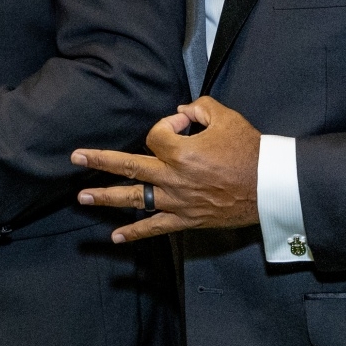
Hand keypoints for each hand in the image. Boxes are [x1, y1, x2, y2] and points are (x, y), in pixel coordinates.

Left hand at [72, 96, 260, 242]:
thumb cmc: (249, 150)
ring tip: (82, 198)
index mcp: (181, 152)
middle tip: (75, 158)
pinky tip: (116, 238)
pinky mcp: (186, 219)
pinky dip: (135, 233)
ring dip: (106, 198)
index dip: (168, 126)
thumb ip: (199, 108)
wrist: (270, 186)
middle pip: (128, 166)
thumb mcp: (226, 118)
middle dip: (100, 161)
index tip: (185, 125)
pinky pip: (155, 228)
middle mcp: (173, 177)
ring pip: (134, 199)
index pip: (156, 134)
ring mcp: (176, 201)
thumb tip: (181, 112)